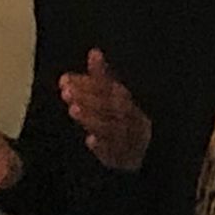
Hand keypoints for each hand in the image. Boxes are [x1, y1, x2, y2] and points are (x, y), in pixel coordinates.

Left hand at [59, 49, 149, 170]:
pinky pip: (118, 156)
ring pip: (116, 130)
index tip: (67, 78)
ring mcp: (133, 143)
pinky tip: (91, 141)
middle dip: (90, 99)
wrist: (147, 159)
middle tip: (66, 91)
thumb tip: (94, 52)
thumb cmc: (126, 125)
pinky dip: (105, 148)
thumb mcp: (116, 100)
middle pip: (116, 108)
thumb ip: (104, 77)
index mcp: (134, 105)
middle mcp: (137, 122)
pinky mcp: (127, 163)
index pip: (113, 90)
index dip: (92, 82)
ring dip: (95, 119)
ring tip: (73, 110)